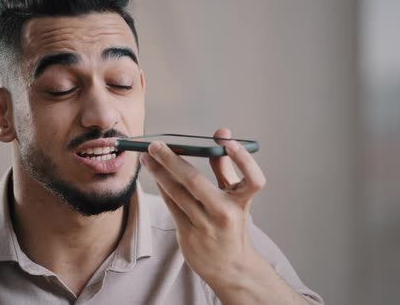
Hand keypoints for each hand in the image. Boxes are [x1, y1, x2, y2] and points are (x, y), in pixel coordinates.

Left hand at [140, 128, 265, 285]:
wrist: (229, 268)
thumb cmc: (230, 224)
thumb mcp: (234, 197)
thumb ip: (225, 166)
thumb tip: (222, 133)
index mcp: (241, 203)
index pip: (253, 180)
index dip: (244, 160)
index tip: (230, 142)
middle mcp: (224, 214)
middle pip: (195, 181)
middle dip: (171, 159)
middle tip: (155, 145)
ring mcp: (204, 226)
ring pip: (176, 192)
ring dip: (158, 172)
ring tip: (146, 157)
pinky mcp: (188, 234)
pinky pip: (171, 204)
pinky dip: (161, 187)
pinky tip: (154, 174)